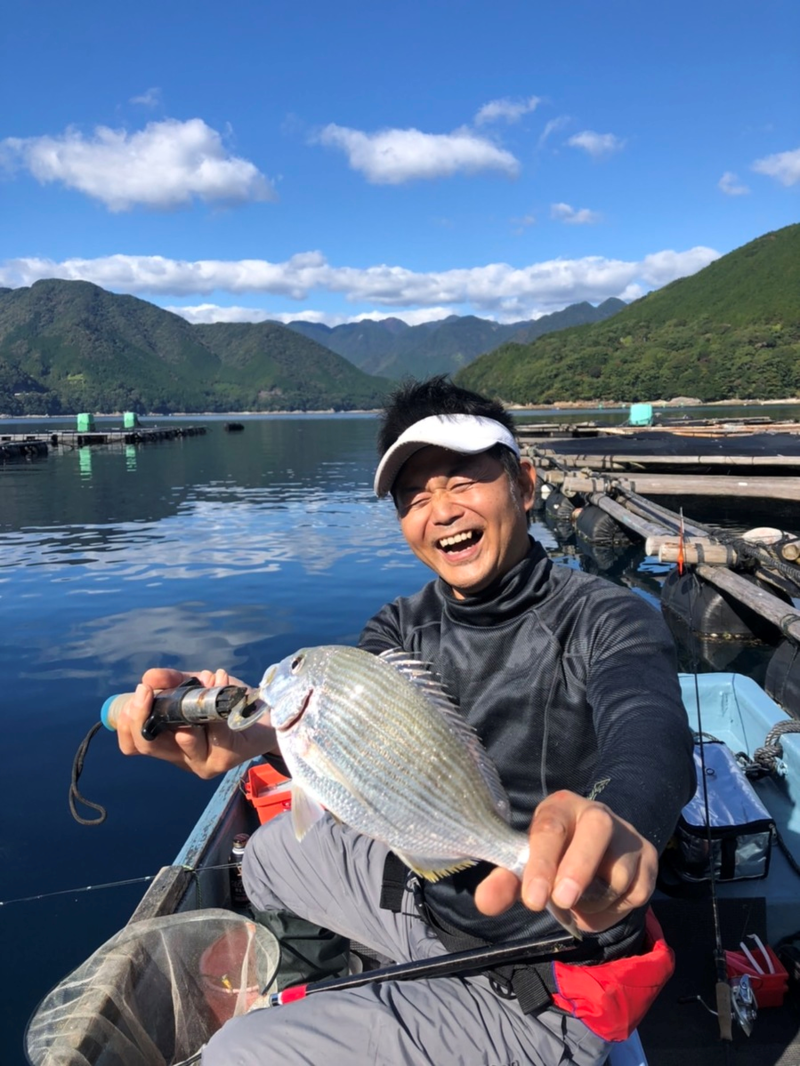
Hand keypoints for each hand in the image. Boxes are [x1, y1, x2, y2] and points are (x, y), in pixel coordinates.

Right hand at [115, 668, 277, 778]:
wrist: (267, 716)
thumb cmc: (227, 704)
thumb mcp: (195, 688)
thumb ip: (172, 682)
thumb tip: (149, 677)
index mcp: (168, 743)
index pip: (133, 745)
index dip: (126, 724)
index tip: (137, 695)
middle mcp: (182, 758)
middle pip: (147, 747)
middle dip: (141, 716)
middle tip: (147, 690)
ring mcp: (204, 762)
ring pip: (182, 741)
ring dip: (188, 706)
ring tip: (203, 681)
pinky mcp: (227, 757)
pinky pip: (216, 731)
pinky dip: (218, 698)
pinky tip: (222, 679)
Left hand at [474, 790, 657, 933]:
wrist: (599, 846)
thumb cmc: (554, 854)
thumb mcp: (526, 863)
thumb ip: (505, 882)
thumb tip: (484, 903)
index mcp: (560, 807)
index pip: (550, 828)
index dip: (541, 864)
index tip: (533, 899)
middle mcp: (597, 813)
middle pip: (596, 829)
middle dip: (579, 868)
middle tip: (561, 902)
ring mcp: (627, 835)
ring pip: (619, 873)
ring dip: (594, 901)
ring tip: (576, 905)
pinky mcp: (649, 859)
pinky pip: (636, 893)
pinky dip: (614, 911)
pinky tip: (598, 906)